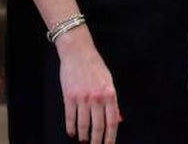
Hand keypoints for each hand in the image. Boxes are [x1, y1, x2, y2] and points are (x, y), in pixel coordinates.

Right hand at [55, 26, 121, 143]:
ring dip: (84, 136)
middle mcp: (97, 97)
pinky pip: (70, 117)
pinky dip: (71, 128)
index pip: (112, 121)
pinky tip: (72, 133)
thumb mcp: (109, 82)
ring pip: (83, 124)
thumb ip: (112, 102)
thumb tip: (118, 120)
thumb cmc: (95, 67)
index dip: (111, 136)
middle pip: (98, 126)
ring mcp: (82, 98)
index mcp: (110, 93)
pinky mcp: (69, 97)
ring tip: (84, 141)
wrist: (78, 52)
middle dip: (98, 141)